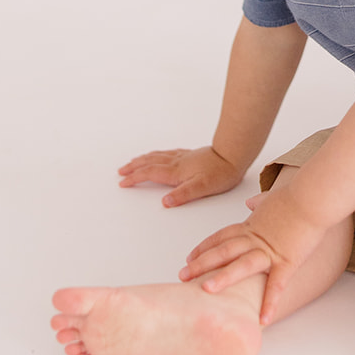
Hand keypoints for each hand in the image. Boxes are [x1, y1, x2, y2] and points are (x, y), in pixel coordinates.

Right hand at [117, 145, 242, 206]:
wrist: (234, 155)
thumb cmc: (221, 173)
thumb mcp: (202, 187)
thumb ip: (183, 194)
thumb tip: (165, 202)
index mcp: (176, 171)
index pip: (150, 173)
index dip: (135, 178)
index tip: (123, 182)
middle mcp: (177, 162)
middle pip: (149, 163)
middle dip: (133, 167)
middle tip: (121, 171)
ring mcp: (183, 157)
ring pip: (157, 156)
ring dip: (142, 159)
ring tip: (133, 162)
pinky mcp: (190, 155)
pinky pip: (166, 153)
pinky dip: (156, 154)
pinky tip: (158, 155)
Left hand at [179, 202, 326, 324]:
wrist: (313, 197)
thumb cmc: (297, 195)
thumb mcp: (273, 197)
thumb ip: (260, 201)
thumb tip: (250, 202)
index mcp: (252, 225)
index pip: (222, 237)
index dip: (205, 247)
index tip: (190, 256)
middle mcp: (256, 238)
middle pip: (223, 251)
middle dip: (201, 264)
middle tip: (182, 275)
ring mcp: (270, 251)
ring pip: (241, 265)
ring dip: (223, 278)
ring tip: (205, 290)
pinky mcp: (288, 261)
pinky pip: (277, 285)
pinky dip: (270, 303)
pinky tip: (263, 319)